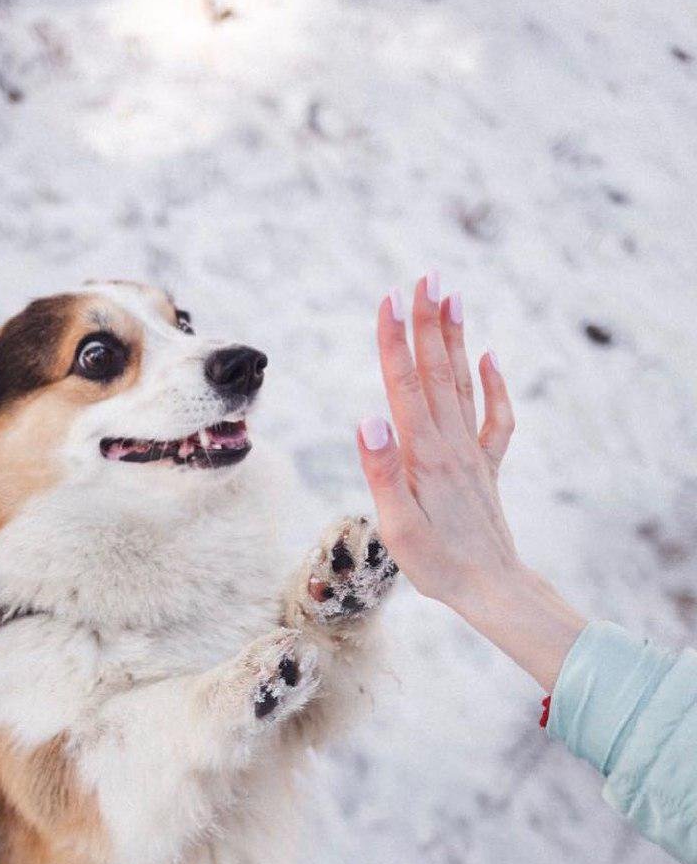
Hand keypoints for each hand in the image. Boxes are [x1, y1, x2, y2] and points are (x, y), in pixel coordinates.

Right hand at [357, 274, 585, 691]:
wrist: (492, 587)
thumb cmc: (437, 563)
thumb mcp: (397, 526)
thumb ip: (383, 471)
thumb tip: (369, 417)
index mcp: (424, 455)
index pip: (405, 386)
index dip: (395, 341)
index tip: (390, 298)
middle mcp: (451, 445)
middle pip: (437, 372)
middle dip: (429, 323)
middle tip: (427, 276)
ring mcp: (471, 453)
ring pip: (463, 383)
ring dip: (455, 339)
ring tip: (451, 296)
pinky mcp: (485, 467)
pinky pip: (494, 417)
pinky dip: (493, 384)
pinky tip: (488, 358)